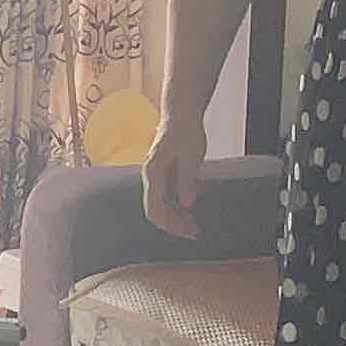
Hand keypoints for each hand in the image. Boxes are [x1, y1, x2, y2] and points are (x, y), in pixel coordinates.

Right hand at [144, 112, 207, 238]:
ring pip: (161, 205)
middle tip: (195, 232)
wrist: (181, 114)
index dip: (170, 224)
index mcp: (153, 173)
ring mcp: (156, 176)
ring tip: (194, 224)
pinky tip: (191, 210)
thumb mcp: (191, 156)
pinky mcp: (163, 174)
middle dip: (174, 224)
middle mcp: (151, 177)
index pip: (154, 208)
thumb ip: (187, 180)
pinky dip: (177, 207)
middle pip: (156, 210)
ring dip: (176, 217)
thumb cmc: (185, 131)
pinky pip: (167, 196)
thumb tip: (186, 203)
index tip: (188, 231)